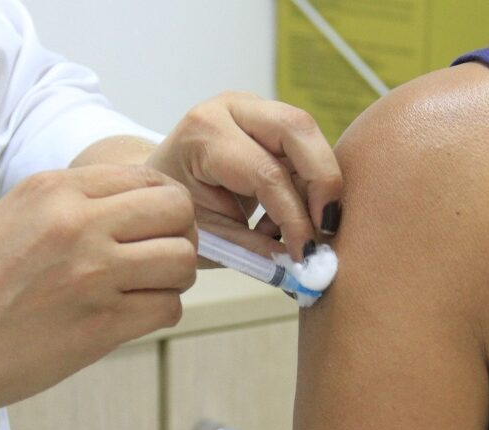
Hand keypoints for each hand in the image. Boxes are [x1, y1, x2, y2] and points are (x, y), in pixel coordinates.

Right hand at [0, 164, 195, 422]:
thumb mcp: (19, 214)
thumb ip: (78, 201)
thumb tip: (142, 203)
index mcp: (57, 190)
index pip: (150, 177)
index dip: (166, 204)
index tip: (159, 225)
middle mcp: (79, 224)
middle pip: (179, 211)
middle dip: (181, 235)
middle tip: (162, 256)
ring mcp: (93, 274)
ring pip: (184, 260)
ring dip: (175, 278)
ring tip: (147, 288)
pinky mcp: (103, 323)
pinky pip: (169, 307)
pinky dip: (160, 312)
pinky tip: (131, 315)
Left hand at [145, 92, 342, 260]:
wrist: (161, 182)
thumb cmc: (177, 210)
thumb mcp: (208, 236)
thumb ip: (253, 248)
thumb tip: (300, 263)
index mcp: (204, 134)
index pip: (266, 173)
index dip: (294, 217)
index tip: (306, 253)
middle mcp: (232, 108)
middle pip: (298, 129)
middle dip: (323, 181)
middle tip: (327, 227)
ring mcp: (255, 107)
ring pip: (309, 137)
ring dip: (316, 187)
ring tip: (294, 229)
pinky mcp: (271, 118)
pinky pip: (305, 149)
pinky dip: (307, 186)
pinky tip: (283, 217)